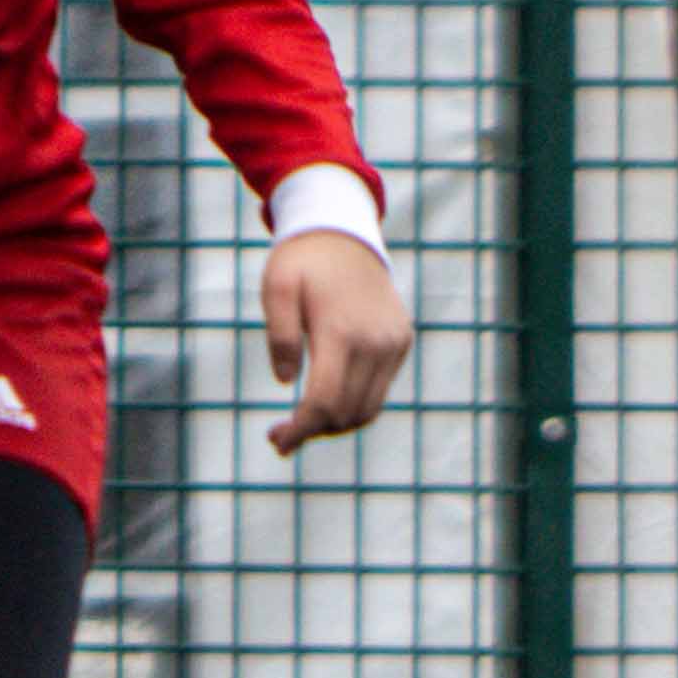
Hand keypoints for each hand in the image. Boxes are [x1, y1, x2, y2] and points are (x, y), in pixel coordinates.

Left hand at [260, 228, 411, 454]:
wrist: (345, 234)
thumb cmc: (302, 261)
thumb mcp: (276, 287)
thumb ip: (279, 334)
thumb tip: (286, 380)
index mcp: (342, 330)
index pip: (325, 401)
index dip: (300, 429)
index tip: (277, 442)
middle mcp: (376, 341)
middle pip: (346, 412)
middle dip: (312, 432)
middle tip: (280, 436)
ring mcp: (393, 343)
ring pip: (368, 409)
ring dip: (334, 425)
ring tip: (301, 423)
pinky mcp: (401, 342)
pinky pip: (379, 391)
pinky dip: (353, 406)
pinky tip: (326, 402)